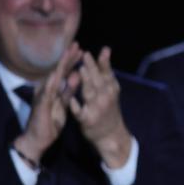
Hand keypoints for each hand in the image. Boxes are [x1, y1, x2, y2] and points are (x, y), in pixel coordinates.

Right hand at [12, 43, 82, 164]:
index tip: (82, 50)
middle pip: (58, 71)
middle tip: (76, 44)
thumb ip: (69, 90)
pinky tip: (55, 75)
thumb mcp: (64, 104)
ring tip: (67, 55)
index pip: (64, 72)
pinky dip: (51, 84)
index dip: (73, 61)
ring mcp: (42, 96)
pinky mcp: (40, 106)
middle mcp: (46, 90)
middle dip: (67, 58)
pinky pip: (46, 94)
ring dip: (60, 66)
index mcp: (53, 89)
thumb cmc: (51, 120)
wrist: (38, 139)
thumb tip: (77, 76)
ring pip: (52, 79)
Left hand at [68, 47, 132, 167]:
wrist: (111, 134)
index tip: (103, 50)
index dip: (104, 62)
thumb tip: (105, 50)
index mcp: (111, 89)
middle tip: (86, 55)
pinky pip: (80, 112)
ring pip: (90, 93)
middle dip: (92, 68)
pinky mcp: (87, 120)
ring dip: (85, 82)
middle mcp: (106, 97)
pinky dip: (77, 106)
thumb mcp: (111, 90)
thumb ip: (105, 72)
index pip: (107, 73)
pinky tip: (72, 100)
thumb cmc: (109, 109)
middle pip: (98, 80)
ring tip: (80, 71)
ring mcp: (97, 108)